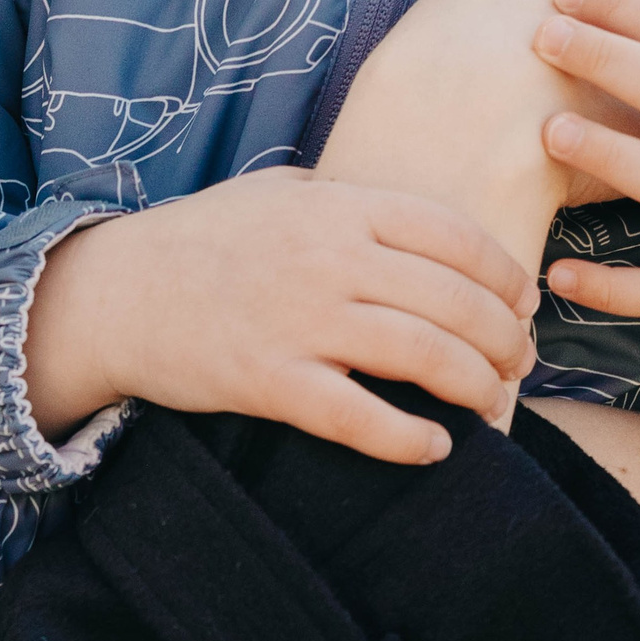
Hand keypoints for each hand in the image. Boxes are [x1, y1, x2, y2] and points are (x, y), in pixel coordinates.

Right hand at [22, 168, 537, 463]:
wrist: (115, 291)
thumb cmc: (201, 238)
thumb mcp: (278, 192)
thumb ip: (347, 198)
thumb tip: (416, 221)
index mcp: (337, 207)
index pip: (454, 235)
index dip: (503, 274)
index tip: (524, 301)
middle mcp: (328, 258)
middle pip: (454, 301)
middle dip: (506, 339)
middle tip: (520, 363)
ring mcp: (299, 321)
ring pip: (425, 356)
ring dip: (477, 386)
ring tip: (492, 402)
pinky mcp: (269, 381)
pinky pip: (359, 418)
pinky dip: (409, 439)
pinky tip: (433, 447)